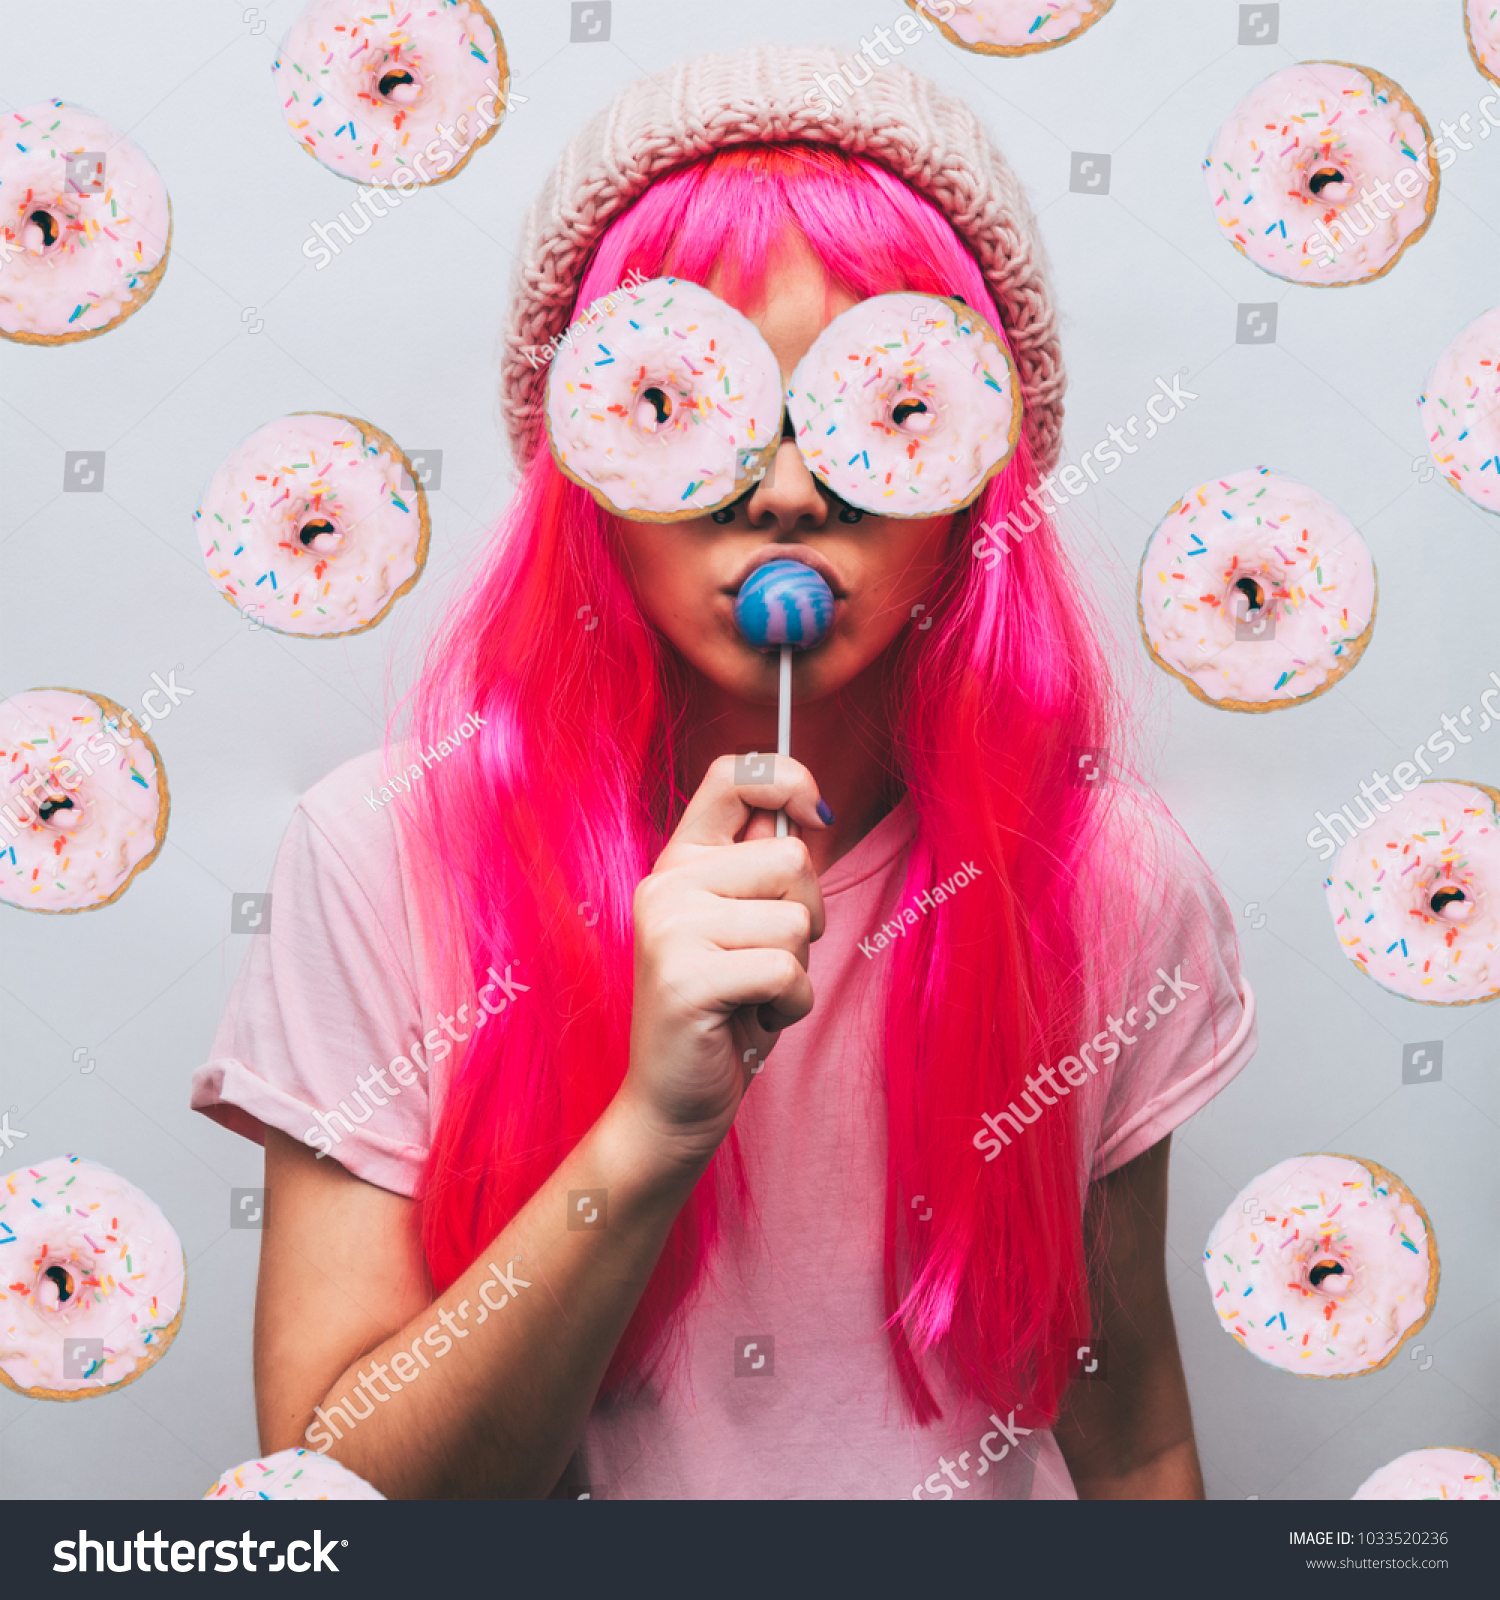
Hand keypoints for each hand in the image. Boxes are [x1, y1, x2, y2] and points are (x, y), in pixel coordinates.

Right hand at [621, 753, 828, 1170]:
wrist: (672, 1103)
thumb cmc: (725, 1012)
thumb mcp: (746, 927)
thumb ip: (763, 870)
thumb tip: (811, 813)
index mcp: (679, 861)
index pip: (734, 773)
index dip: (788, 778)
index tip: (816, 814)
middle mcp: (666, 884)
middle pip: (791, 857)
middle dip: (807, 916)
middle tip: (766, 961)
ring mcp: (671, 928)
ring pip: (795, 919)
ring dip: (796, 970)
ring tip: (752, 996)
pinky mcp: (686, 978)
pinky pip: (786, 970)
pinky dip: (788, 1006)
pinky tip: (750, 1023)